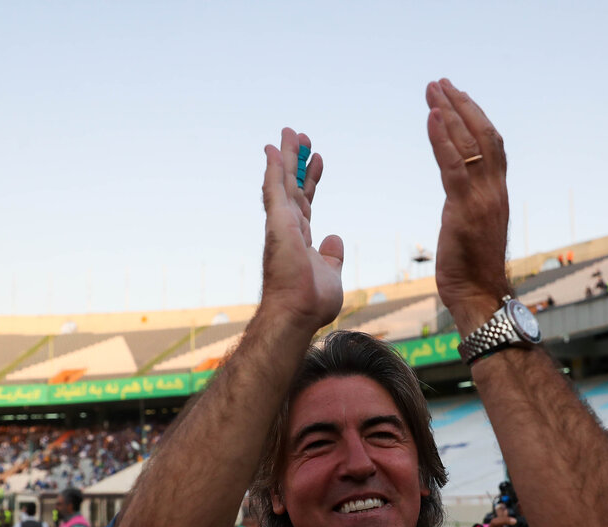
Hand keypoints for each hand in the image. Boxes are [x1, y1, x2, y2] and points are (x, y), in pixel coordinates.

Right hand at [260, 127, 343, 332]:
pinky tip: (273, 150)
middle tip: (301, 136)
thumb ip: (332, 255)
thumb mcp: (331, 273)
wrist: (299, 313)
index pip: (306, 202)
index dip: (311, 180)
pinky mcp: (277, 224)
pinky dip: (273, 170)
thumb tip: (334, 239)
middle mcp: (288, 229)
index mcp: (300, 239)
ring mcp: (280, 225)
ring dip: (285, 157)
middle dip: (297, 161)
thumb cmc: (312, 301)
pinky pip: (274, 191)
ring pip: (282, 183)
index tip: (317, 159)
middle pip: (293, 187)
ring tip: (290, 133)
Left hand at [425, 78, 509, 329]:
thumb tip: (458, 198)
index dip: (476, 118)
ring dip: (449, 112)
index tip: (458, 98)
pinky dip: (442, 138)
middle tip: (441, 83)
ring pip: (469, 144)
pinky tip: (431, 116)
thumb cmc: (472, 271)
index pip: (492, 145)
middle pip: (483, 135)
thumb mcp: (472, 229)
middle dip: (462, 106)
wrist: (479, 296)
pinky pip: (453, 165)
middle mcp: (495, 190)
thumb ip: (469, 207)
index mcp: (498, 194)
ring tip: (432, 90)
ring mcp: (482, 198)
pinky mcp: (464, 209)